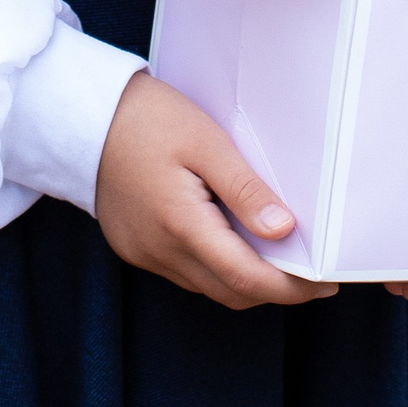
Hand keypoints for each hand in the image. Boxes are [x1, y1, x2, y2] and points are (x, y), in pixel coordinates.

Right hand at [94, 72, 338, 309]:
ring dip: (246, 280)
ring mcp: (144, 253)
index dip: (291, 288)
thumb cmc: (145, 118)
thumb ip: (245, 189)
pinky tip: (235, 241)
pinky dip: (217, 267)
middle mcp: (159, 251)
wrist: (82, 114)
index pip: (246, 278)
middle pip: (230, 292)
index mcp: (180, 224)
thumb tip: (284, 230)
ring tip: (281, 256)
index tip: (324, 282)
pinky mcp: (134, 247)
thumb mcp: (205, 142)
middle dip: (276, 290)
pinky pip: (186, 272)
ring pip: (208, 286)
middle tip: (312, 272)